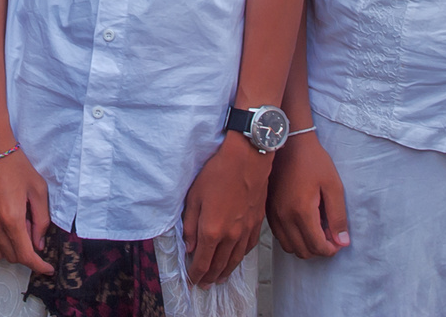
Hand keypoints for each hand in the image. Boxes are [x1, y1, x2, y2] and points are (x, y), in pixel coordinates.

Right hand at [0, 140, 53, 273]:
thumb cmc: (15, 164)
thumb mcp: (38, 190)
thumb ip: (41, 220)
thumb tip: (39, 243)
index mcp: (11, 218)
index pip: (26, 255)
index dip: (39, 266)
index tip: (47, 268)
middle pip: (12, 256)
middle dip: (27, 254)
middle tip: (34, 235)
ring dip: (11, 251)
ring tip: (20, 230)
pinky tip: (5, 230)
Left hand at [182, 135, 274, 285]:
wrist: (248, 160)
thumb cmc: (217, 173)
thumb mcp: (194, 196)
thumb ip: (190, 224)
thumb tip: (189, 246)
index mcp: (211, 230)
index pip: (202, 262)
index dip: (196, 274)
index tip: (191, 280)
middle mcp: (230, 236)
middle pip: (219, 265)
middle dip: (210, 277)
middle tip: (204, 285)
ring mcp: (245, 231)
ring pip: (234, 260)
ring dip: (225, 272)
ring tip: (219, 279)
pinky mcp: (256, 223)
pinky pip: (247, 248)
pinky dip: (239, 258)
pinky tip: (236, 260)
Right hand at [266, 131, 349, 258]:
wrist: (288, 143)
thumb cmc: (313, 161)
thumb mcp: (333, 186)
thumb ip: (338, 216)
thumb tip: (342, 242)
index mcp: (301, 211)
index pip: (317, 246)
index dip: (332, 249)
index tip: (339, 241)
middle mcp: (284, 217)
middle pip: (303, 251)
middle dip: (319, 249)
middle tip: (329, 235)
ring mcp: (273, 214)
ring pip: (290, 246)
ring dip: (305, 245)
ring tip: (316, 230)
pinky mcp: (268, 210)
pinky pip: (280, 235)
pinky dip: (292, 237)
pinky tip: (302, 224)